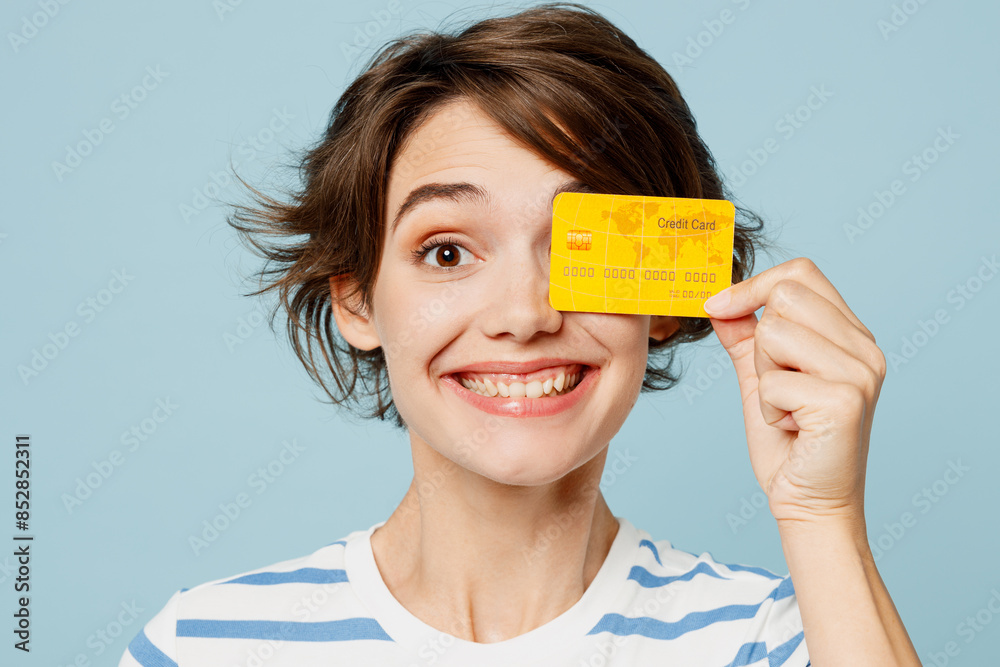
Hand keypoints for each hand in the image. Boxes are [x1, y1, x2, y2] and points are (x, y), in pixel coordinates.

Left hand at [702, 258, 886, 526]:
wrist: (809, 503)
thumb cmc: (789, 444)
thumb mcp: (761, 379)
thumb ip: (744, 338)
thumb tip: (719, 302)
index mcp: (852, 336)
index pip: (802, 273)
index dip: (753, 285)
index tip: (717, 306)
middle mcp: (865, 348)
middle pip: (784, 297)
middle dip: (759, 342)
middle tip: (776, 385)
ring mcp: (860, 373)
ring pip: (772, 334)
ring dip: (763, 377)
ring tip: (786, 408)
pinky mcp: (844, 401)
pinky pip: (772, 380)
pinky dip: (767, 408)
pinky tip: (792, 428)